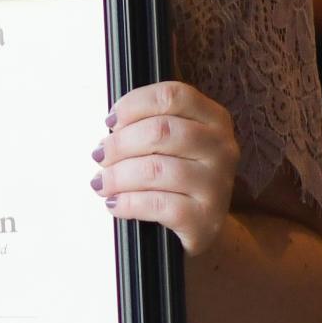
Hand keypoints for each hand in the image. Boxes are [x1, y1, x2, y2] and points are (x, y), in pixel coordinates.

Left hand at [99, 81, 240, 257]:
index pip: (172, 96)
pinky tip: (115, 203)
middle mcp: (221, 148)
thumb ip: (145, 128)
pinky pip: (157, 204)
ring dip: (118, 176)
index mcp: (213, 120)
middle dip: (119, 144)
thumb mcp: (170, 146)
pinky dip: (127, 202)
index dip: (133, 105)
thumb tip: (108, 136)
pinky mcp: (205, 218)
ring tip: (102, 183)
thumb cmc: (176, 179)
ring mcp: (217, 184)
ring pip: (155, 169)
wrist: (202, 226)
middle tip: (100, 156)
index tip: (111, 121)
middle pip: (160, 131)